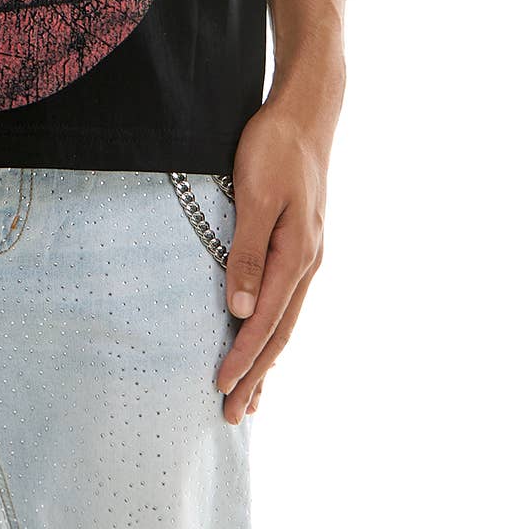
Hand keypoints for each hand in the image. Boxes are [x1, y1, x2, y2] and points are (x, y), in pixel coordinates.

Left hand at [216, 94, 328, 424]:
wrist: (306, 112)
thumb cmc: (274, 147)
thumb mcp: (254, 195)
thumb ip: (246, 251)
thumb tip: (240, 308)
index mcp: (295, 255)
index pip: (265, 321)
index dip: (242, 358)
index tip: (220, 389)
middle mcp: (306, 261)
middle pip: (279, 331)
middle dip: (257, 375)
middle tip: (233, 415)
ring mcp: (307, 253)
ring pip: (285, 319)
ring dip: (266, 358)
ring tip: (251, 394)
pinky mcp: (301, 242)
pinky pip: (287, 298)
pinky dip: (274, 327)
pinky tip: (264, 335)